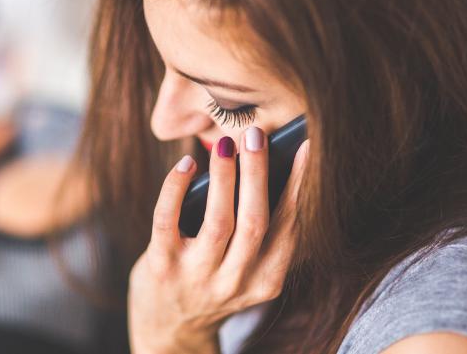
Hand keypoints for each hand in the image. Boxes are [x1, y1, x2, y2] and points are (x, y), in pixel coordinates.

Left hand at [128, 126, 308, 353]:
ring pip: (218, 221)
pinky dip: (175, 188)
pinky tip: (185, 165)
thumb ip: (256, 234)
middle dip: (258, 174)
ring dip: (224, 177)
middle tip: (256, 134)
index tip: (305, 148)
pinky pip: (167, 221)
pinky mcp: (162, 268)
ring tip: (226, 144)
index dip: (298, 186)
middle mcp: (235, 283)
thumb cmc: (212, 284)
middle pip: (255, 222)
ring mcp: (197, 277)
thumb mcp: (245, 271)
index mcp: (265, 281)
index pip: (288, 228)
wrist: (169, 331)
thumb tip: (261, 166)